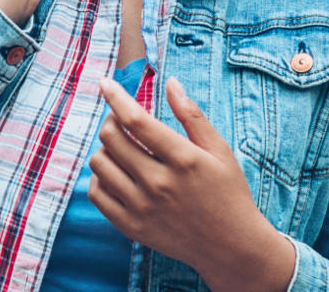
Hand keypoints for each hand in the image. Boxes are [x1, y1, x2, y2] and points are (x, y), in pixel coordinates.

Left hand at [88, 76, 295, 291]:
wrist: (231, 247)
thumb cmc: (228, 192)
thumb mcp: (219, 149)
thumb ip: (192, 115)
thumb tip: (170, 82)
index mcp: (182, 159)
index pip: (136, 120)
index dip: (115, 96)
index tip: (104, 82)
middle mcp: (158, 183)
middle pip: (111, 139)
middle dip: (111, 119)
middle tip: (122, 120)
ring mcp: (142, 208)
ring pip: (99, 164)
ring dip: (105, 148)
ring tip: (121, 147)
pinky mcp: (132, 227)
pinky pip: (97, 195)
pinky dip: (100, 177)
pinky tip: (116, 172)